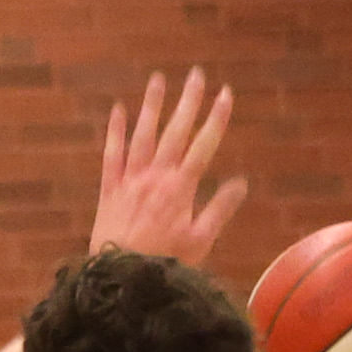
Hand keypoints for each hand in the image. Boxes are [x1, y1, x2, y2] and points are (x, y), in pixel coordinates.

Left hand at [88, 70, 248, 264]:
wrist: (120, 278)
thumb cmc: (165, 262)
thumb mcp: (200, 241)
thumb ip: (220, 209)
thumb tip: (241, 183)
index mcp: (180, 188)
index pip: (204, 145)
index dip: (216, 118)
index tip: (226, 94)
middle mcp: (155, 176)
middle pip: (175, 131)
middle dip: (188, 101)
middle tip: (197, 74)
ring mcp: (130, 179)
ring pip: (143, 134)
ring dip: (152, 105)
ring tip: (159, 79)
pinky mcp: (109, 189)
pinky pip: (112, 153)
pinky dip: (115, 131)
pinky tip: (118, 109)